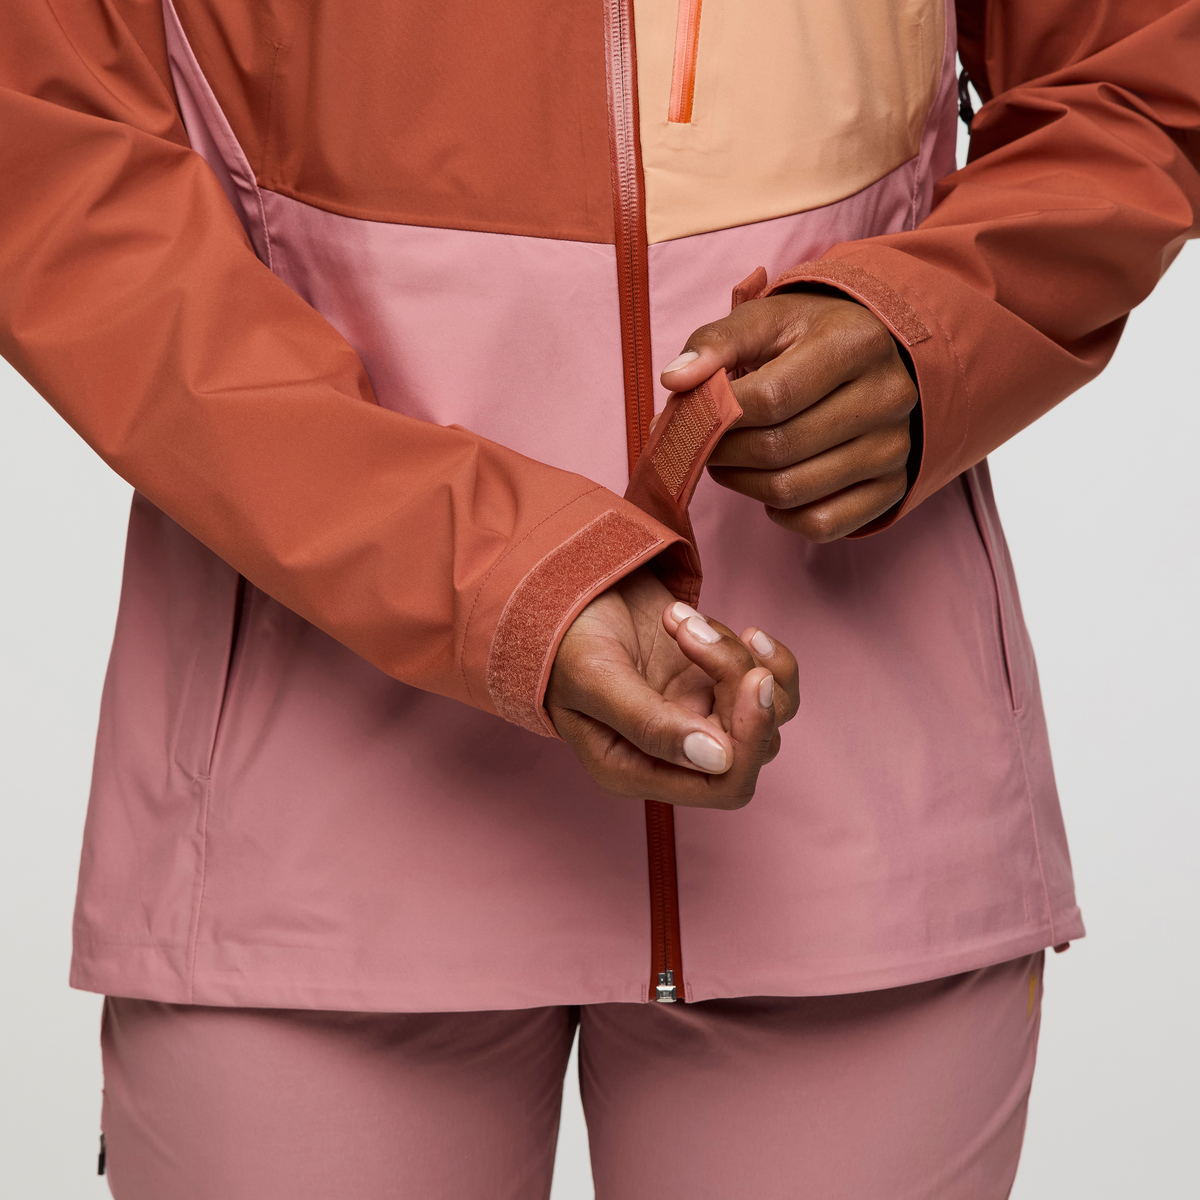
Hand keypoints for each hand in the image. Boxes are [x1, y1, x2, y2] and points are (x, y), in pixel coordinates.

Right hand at [546, 567, 798, 808]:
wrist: (565, 595)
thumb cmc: (565, 642)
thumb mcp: (597, 680)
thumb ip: (651, 724)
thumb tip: (718, 759)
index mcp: (637, 771)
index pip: (724, 785)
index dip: (750, 740)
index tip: (750, 678)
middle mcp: (675, 756)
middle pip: (752, 743)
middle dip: (737, 680)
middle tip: (694, 631)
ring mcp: (701, 718)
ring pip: (769, 709)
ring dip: (738, 656)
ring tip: (684, 620)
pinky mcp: (716, 685)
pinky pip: (770, 683)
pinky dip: (758, 651)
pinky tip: (726, 626)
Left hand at [660, 291, 917, 540]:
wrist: (876, 355)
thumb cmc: (810, 337)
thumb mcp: (766, 320)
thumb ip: (715, 343)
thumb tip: (674, 381)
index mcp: (856, 344)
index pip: (770, 398)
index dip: (719, 415)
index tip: (696, 414)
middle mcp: (888, 397)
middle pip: (778, 449)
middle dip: (725, 452)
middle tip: (707, 443)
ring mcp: (895, 448)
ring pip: (792, 492)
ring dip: (744, 484)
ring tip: (732, 460)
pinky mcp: (893, 488)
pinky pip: (821, 524)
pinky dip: (782, 515)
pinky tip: (773, 484)